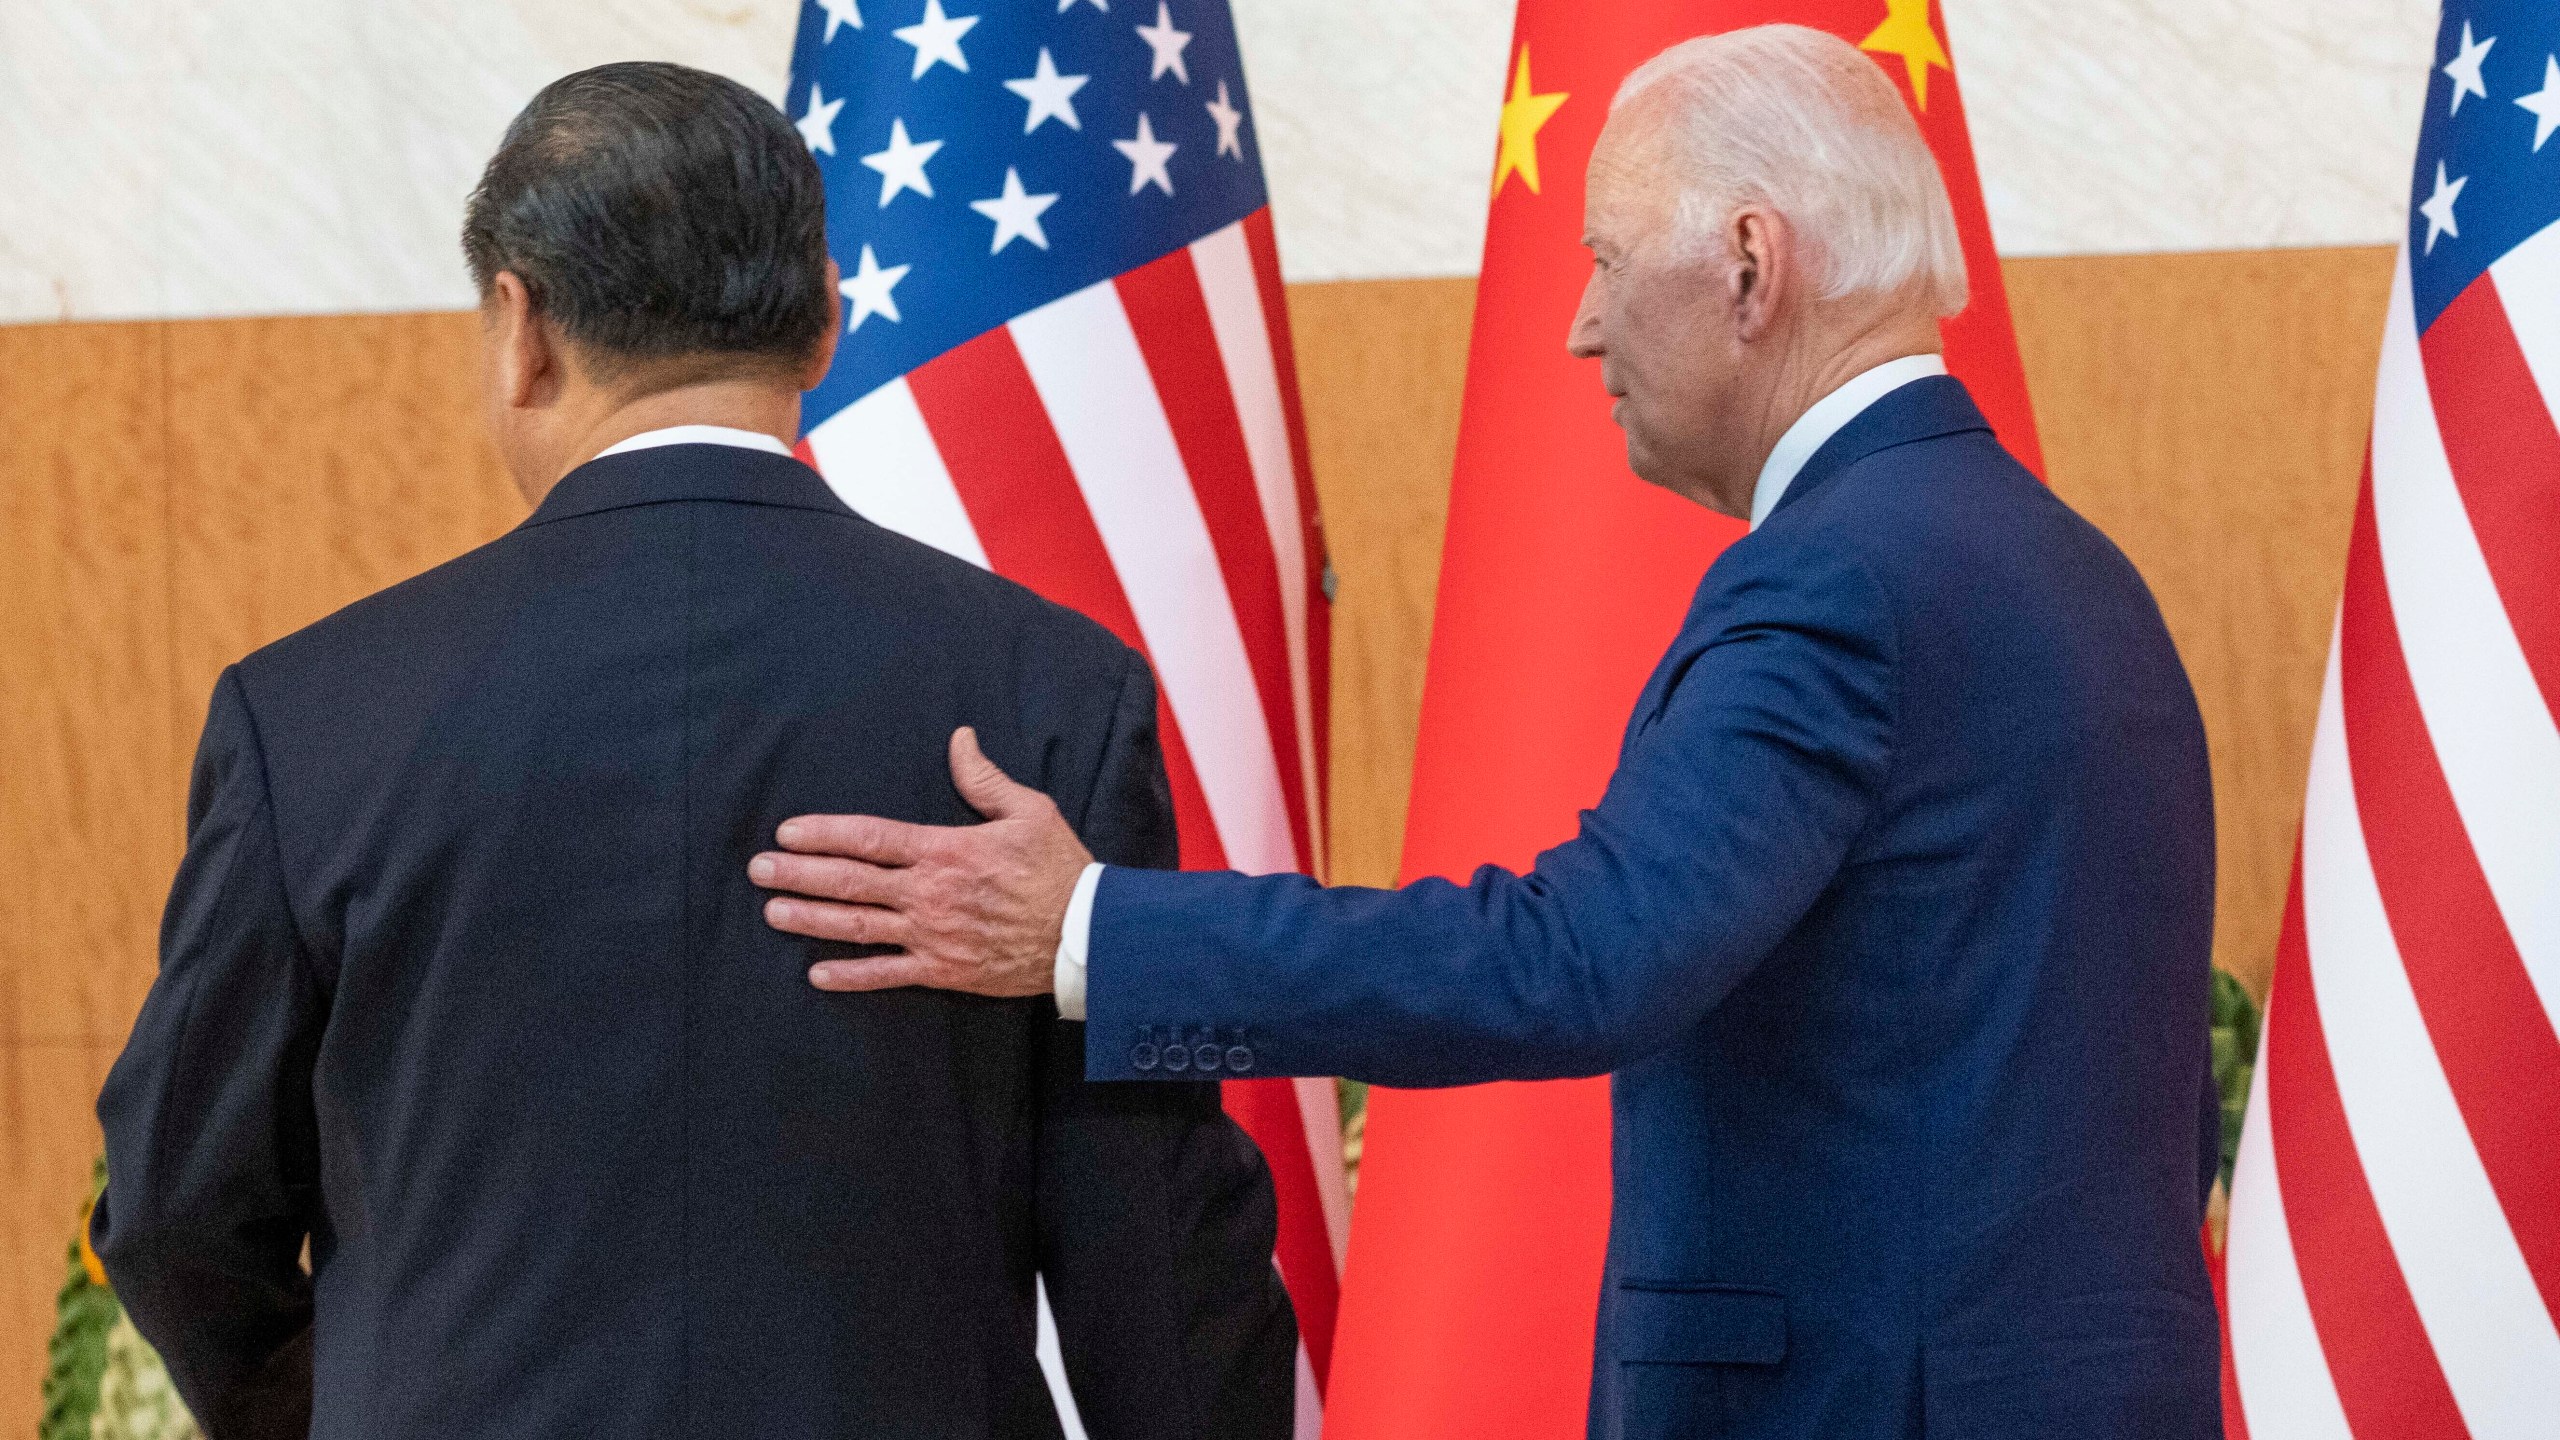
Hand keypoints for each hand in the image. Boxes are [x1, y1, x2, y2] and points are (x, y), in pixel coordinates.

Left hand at [750, 727, 1092, 995]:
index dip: (824, 834)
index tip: (787, 833)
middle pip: (850, 882)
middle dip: (799, 874)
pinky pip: (887, 975)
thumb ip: (984, 778)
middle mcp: (929, 893)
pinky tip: (816, 973)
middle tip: (758, 871)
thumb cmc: (1061, 869)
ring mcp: (932, 935)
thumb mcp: (1029, 811)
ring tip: (772, 912)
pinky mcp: (944, 970)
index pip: (870, 838)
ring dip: (811, 919)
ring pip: (858, 926)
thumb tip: (959, 738)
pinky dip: (850, 976)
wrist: (1086, 934)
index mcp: (945, 849)